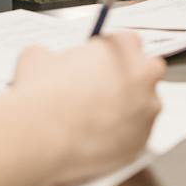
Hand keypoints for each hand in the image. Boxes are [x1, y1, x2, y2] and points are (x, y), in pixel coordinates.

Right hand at [10, 34, 164, 185]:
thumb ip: (55, 56)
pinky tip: (95, 140)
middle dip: (129, 79)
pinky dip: (120, 138)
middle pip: (146, 71)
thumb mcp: (37, 57)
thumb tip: (49, 61)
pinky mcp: (142, 142)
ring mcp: (147, 110)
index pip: (127, 42)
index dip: (109, 55)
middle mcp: (144, 75)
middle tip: (102, 91)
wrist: (42, 137)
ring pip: (143, 107)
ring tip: (93, 121)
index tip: (96, 66)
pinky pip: (135, 136)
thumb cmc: (41, 94)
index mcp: (124, 47)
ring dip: (126, 111)